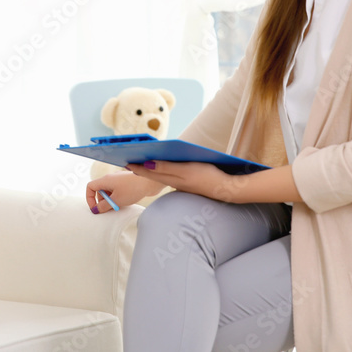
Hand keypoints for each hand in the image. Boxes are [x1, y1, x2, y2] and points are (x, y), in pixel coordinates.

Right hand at [86, 171, 164, 213]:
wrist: (151, 181)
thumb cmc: (133, 188)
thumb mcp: (116, 200)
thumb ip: (104, 206)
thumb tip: (96, 209)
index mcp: (105, 180)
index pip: (90, 187)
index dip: (90, 198)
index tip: (96, 208)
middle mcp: (111, 178)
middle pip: (100, 190)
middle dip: (102, 201)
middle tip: (110, 209)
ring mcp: (119, 180)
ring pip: (109, 191)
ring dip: (111, 200)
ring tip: (119, 206)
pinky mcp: (127, 183)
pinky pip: (118, 191)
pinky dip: (118, 198)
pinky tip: (126, 202)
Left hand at [127, 160, 241, 202]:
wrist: (227, 190)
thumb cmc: (208, 177)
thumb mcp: (186, 170)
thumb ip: (166, 167)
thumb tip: (147, 164)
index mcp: (173, 179)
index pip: (150, 172)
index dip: (137, 167)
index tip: (125, 162)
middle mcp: (175, 183)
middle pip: (154, 174)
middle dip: (141, 168)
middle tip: (128, 162)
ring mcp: (182, 184)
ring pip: (162, 176)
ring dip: (151, 170)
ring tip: (140, 163)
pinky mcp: (188, 184)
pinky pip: (171, 176)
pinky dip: (163, 172)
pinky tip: (161, 167)